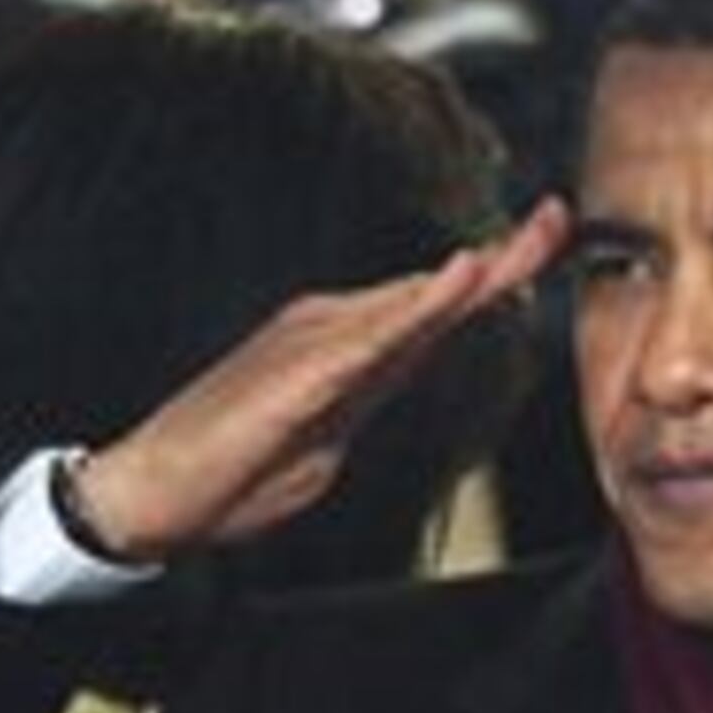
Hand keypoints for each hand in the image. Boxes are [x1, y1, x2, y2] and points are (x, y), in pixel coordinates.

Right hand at [66, 198, 568, 562]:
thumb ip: (360, 402)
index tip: (543, 244)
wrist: (153, 493)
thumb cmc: (231, 471)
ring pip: (407, 307)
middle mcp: (330, 331)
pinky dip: (418, 312)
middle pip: (431, 295)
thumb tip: (387, 382)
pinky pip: (368, 341)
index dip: (490, 278)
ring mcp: (311, 348)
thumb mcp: (322, 441)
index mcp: (343, 350)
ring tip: (526, 240)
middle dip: (500, 259)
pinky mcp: (295, 380)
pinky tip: (457, 286)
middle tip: (559, 218)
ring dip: (470, 278)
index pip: (430, 312)